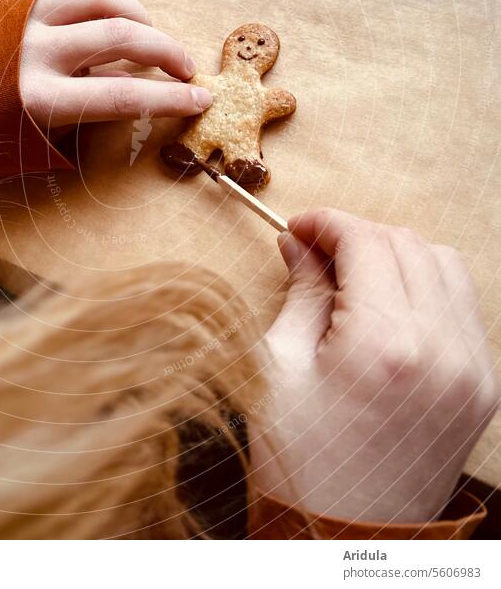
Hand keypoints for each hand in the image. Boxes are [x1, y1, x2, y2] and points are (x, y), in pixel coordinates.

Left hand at [20, 0, 211, 127]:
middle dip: (165, 50)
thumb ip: (90, 104)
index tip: (199, 98)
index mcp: (40, 98)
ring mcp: (25, 17)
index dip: (168, 98)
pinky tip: (107, 14)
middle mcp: (34, 51)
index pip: (121, 97)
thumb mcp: (43, 132)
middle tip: (184, 66)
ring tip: (147, 32)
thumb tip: (136, 81)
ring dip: (135, 13)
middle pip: (120, 37)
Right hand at [249, 208, 498, 523]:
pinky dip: (425, 287)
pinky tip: (388, 306)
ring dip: (396, 255)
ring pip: (443, 265)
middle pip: (407, 244)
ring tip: (354, 278)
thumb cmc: (300, 460)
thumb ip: (299, 292)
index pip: (367, 241)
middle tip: (316, 252)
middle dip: (357, 236)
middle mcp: (442, 351)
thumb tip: (299, 246)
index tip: (299, 228)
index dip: (327, 223)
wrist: (345, 537)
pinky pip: (461, 305)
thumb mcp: (279, 367)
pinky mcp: (481, 387)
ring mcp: (471, 370)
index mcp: (384, 345)